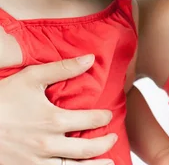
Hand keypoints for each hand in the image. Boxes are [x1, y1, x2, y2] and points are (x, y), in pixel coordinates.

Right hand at [0, 55, 116, 164]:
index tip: (108, 115)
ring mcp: (36, 162)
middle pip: (87, 149)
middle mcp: (48, 145)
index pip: (91, 121)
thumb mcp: (30, 78)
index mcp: (54, 121)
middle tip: (113, 140)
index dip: (103, 118)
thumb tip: (91, 58)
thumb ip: (63, 68)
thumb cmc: (1, 99)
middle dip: (104, 145)